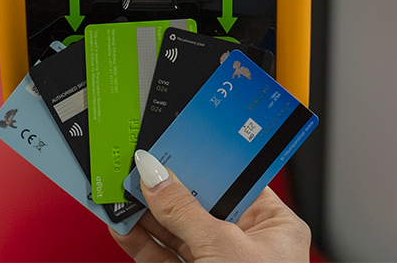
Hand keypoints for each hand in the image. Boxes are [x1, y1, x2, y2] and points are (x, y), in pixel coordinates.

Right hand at [111, 150, 310, 262]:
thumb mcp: (221, 249)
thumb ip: (184, 210)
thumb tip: (157, 175)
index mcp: (275, 227)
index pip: (235, 180)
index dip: (202, 162)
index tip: (172, 144)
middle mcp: (249, 246)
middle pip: (201, 204)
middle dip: (166, 188)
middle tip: (137, 167)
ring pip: (177, 232)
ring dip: (146, 214)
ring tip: (120, 192)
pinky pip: (164, 258)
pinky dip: (142, 243)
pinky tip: (123, 225)